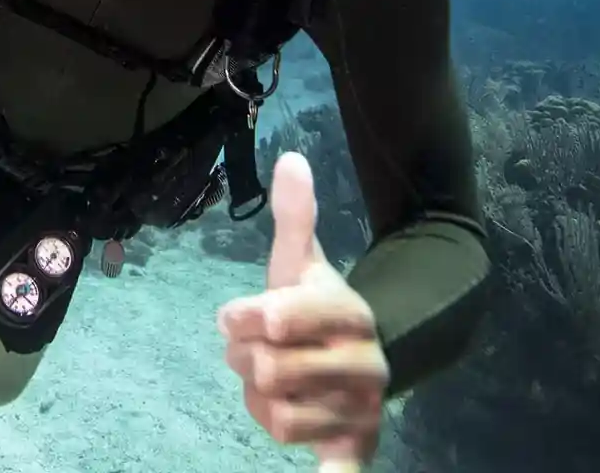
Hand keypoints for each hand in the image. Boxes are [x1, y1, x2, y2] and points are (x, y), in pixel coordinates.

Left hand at [218, 152, 388, 468]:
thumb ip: (295, 216)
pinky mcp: (355, 449)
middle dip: (245, 362)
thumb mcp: (301, 263)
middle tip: (252, 353)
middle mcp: (364, 364)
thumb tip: (291, 158)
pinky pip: (339, 472)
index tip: (235, 316)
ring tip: (269, 384)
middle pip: (270, 372)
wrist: (361, 358)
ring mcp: (361, 410)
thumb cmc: (315, 308)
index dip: (245, 318)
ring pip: (277, 418)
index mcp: (348, 312)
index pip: (279, 317)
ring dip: (256, 403)